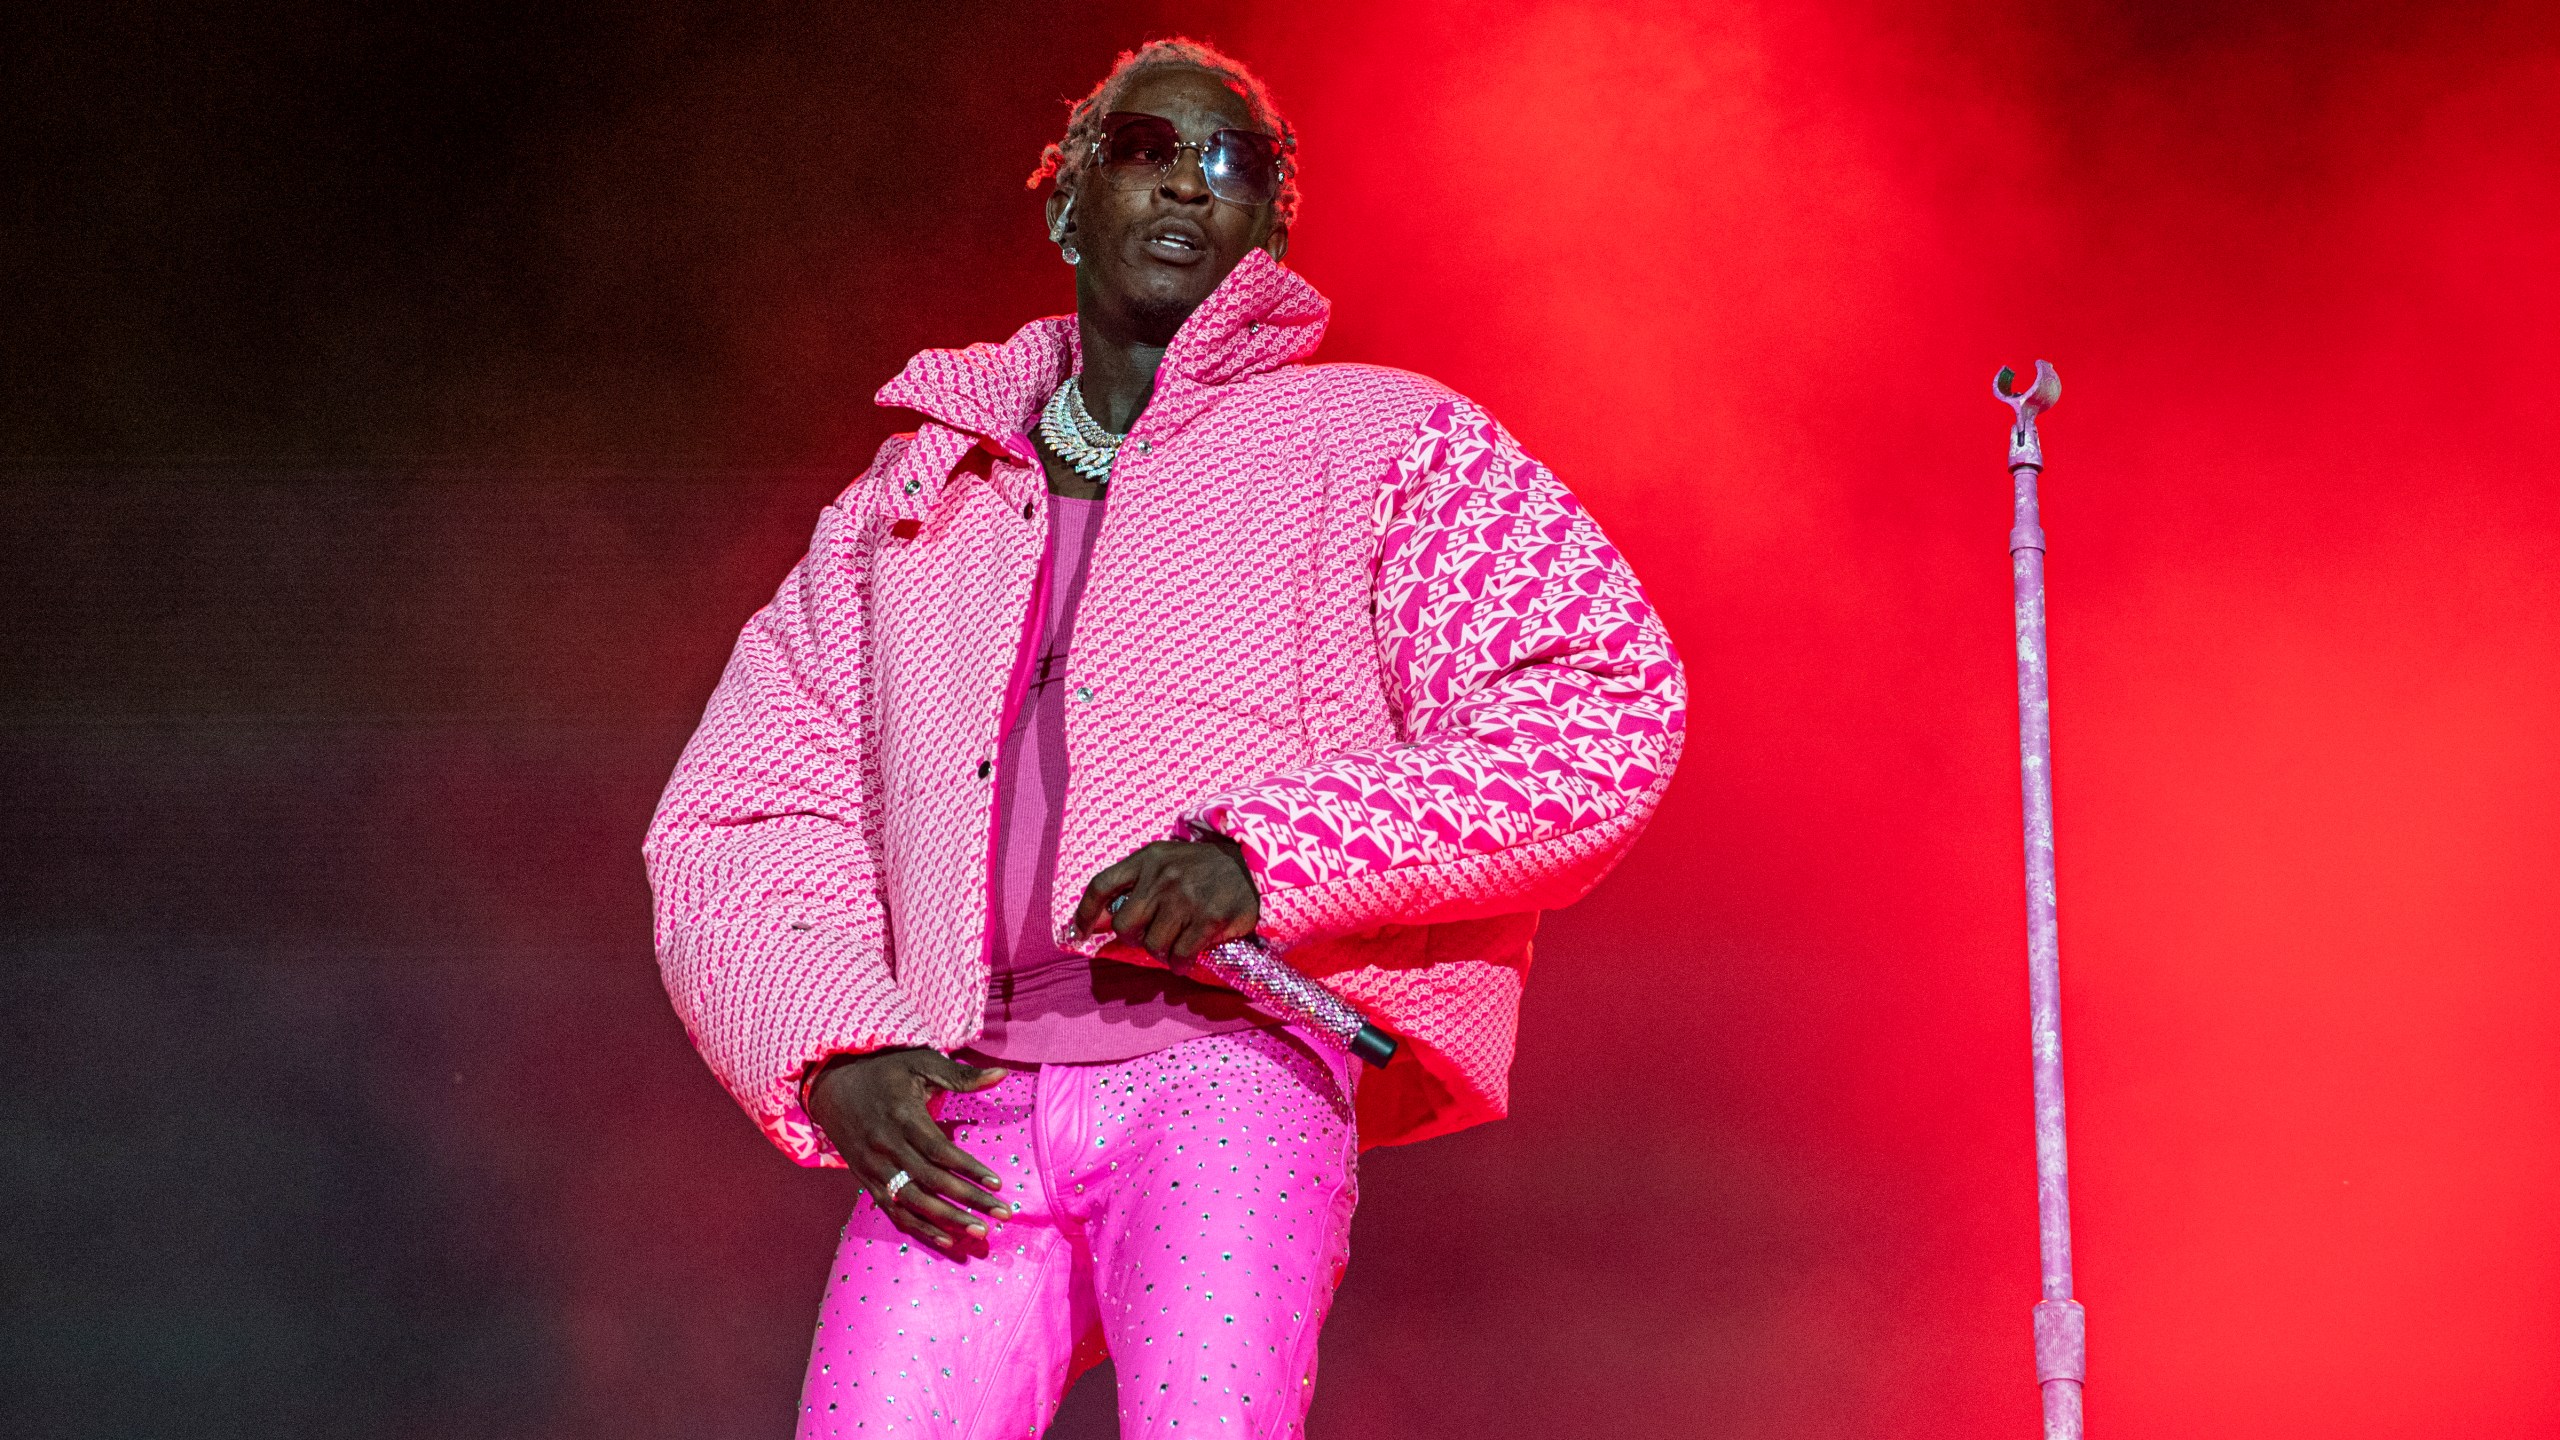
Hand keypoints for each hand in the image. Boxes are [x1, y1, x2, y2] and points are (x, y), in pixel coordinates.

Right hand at [807, 1048, 1009, 1250]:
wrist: (830, 1084)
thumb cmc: (883, 1071)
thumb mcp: (921, 1062)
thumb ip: (960, 1075)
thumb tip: (1002, 1075)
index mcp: (902, 1117)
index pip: (940, 1151)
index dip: (969, 1169)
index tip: (997, 1184)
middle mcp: (886, 1146)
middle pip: (931, 1181)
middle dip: (968, 1200)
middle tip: (1002, 1214)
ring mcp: (873, 1167)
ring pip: (913, 1201)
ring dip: (947, 1220)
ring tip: (979, 1231)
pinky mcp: (865, 1180)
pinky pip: (894, 1210)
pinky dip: (919, 1228)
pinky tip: (946, 1240)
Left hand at [1073, 835, 1259, 962]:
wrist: (1253, 864)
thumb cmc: (1202, 868)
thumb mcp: (1165, 861)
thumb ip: (1135, 884)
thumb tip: (1100, 921)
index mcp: (1148, 859)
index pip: (1102, 886)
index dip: (1085, 914)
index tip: (1080, 934)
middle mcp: (1163, 876)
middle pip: (1125, 926)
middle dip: (1135, 939)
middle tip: (1153, 935)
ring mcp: (1186, 898)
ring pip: (1153, 945)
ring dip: (1162, 952)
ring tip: (1176, 944)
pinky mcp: (1209, 919)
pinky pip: (1180, 956)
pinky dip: (1180, 963)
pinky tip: (1187, 958)